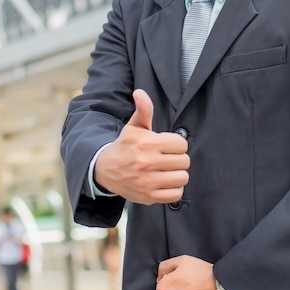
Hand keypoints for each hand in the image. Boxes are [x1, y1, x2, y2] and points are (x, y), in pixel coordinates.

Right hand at [94, 89, 189, 204]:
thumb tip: (140, 92)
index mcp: (147, 143)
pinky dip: (174, 189)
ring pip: (183, 177)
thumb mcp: (134, 126)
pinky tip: (165, 182)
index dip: (177, 144)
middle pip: (184, 161)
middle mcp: (147, 162)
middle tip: (168, 158)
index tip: (168, 146)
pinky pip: (176, 194)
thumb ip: (143, 109)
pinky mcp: (148, 197)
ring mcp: (148, 181)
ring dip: (177, 174)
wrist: (106, 170)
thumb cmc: (126, 146)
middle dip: (178, 159)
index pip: (181, 144)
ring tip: (167, 170)